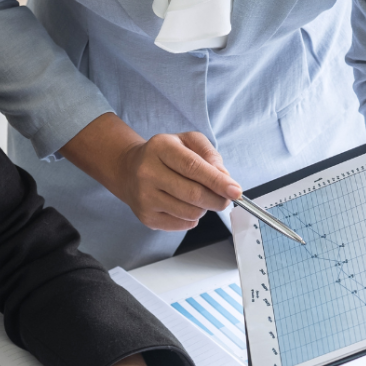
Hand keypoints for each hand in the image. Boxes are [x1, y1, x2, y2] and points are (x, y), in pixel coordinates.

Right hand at [116, 132, 241, 230]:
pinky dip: (192, 218)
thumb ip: (210, 155)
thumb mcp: (187, 141)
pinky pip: (182, 224)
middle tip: (226, 199)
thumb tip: (225, 178)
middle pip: (193, 194)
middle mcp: (148, 172)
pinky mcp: (146, 217)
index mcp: (160, 148)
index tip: (236, 191)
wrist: (129, 170)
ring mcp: (145, 197)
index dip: (217, 182)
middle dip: (217, 200)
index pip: (193, 167)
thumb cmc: (164, 155)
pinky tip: (185, 205)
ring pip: (190, 212)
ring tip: (199, 198)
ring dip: (204, 208)